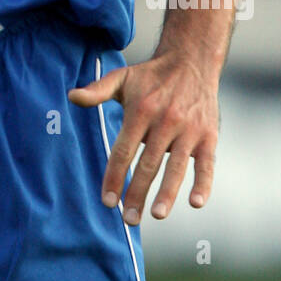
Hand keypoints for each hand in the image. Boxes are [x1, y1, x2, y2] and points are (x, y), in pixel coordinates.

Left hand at [68, 53, 218, 223]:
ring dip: (167, 194)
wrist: (192, 61)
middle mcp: (165, 121)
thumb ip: (97, 90)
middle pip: (148, 164)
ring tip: (156, 215)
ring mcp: (188, 130)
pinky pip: (206, 164)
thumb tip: (71, 97)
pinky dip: (203, 184)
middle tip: (128, 220)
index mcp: (141, 110)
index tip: (107, 201)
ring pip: (176, 167)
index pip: (123, 150)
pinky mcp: (209, 136)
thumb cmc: (151, 76)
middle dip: (137, 194)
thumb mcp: (122, 78)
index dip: (114, 176)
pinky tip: (195, 203)